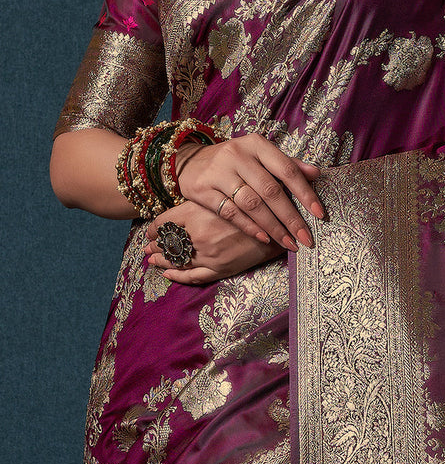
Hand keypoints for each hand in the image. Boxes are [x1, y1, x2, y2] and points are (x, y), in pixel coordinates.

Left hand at [144, 200, 283, 283]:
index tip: (151, 229)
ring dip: (161, 260)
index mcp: (195, 212)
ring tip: (151, 259)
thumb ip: (207, 192)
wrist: (280, 223)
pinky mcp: (219, 268)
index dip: (155, 227)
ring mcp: (207, 253)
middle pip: (166, 242)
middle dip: (155, 245)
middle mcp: (196, 233)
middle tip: (146, 246)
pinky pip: (192, 275)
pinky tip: (167, 273)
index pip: (163, 222)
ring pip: (175, 260)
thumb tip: (183, 188)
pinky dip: (177, 275)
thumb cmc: (255, 201)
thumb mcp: (227, 190)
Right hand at [176, 133, 322, 251]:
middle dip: (291, 217)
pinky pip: (230, 212)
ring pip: (252, 203)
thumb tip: (316, 173)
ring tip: (288, 242)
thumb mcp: (259, 154)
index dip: (305, 192)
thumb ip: (286, 164)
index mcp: (257, 144)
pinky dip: (249, 227)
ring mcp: (219, 172)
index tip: (319, 214)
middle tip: (305, 238)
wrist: (190, 160)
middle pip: (270, 190)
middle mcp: (238, 155)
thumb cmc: (234, 160)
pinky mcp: (202, 189)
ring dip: (273, 227)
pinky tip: (264, 238)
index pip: (287, 169)